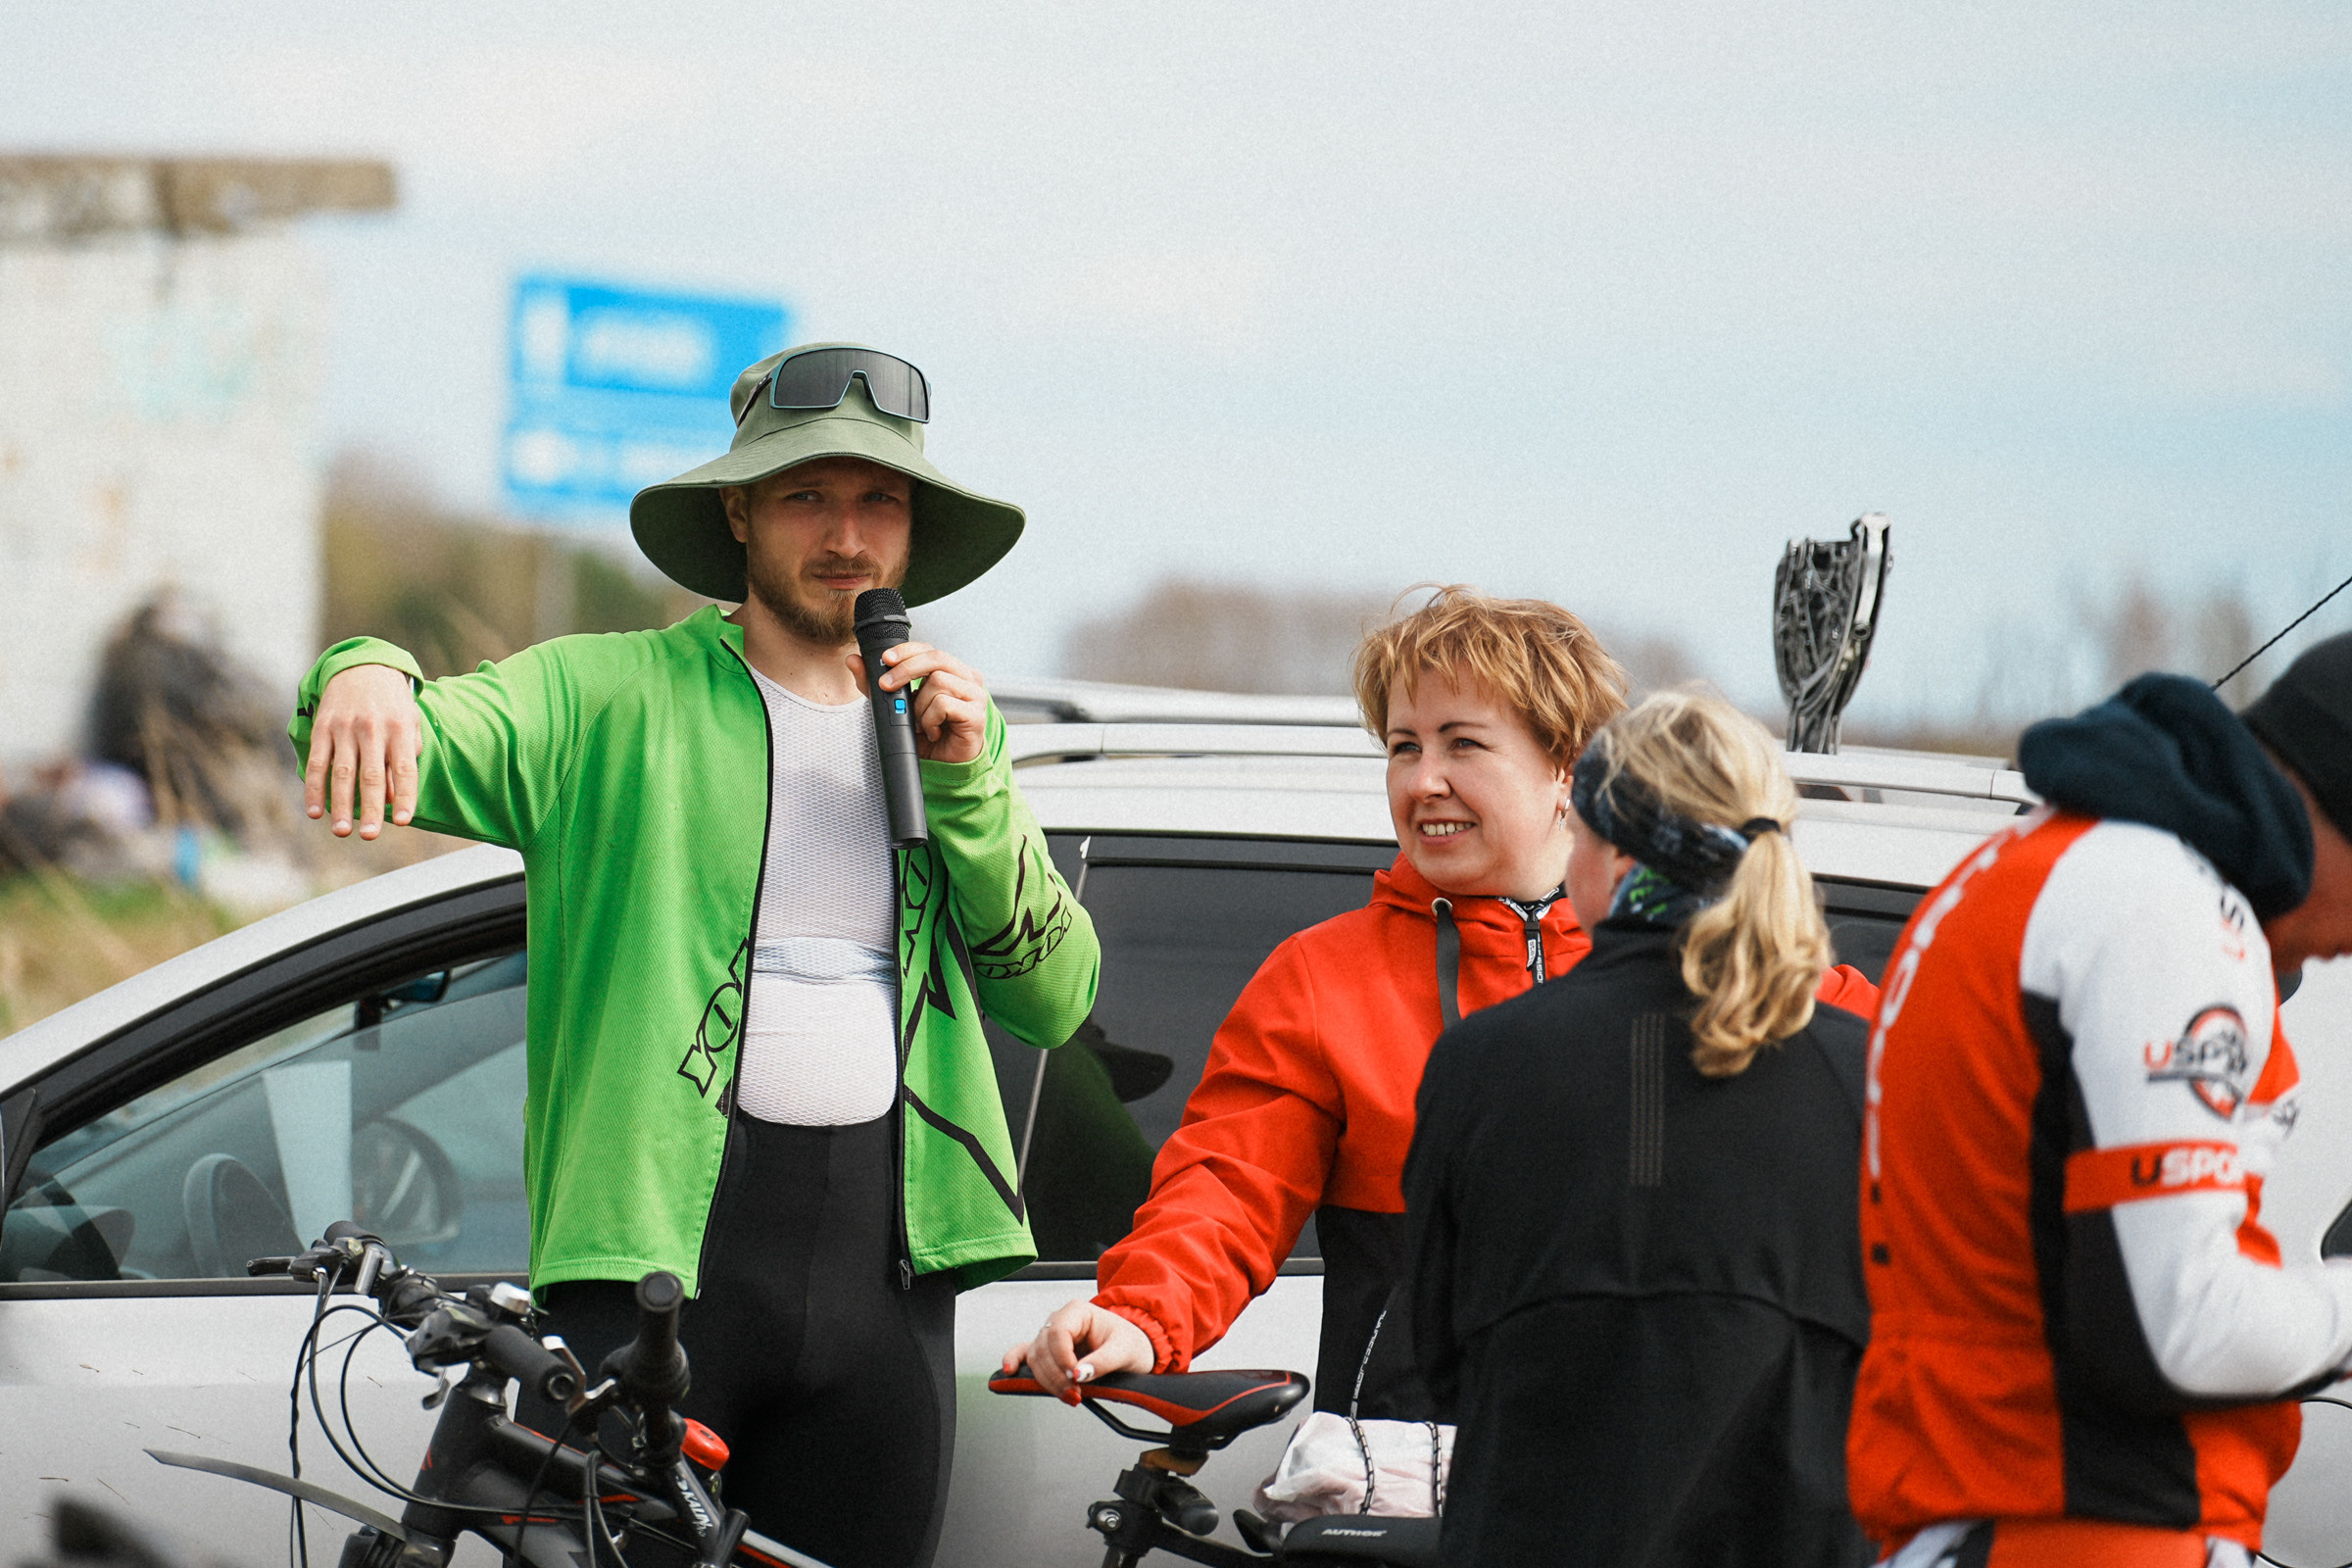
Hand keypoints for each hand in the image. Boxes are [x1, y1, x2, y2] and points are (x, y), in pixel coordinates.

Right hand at [303, 664, 420, 839]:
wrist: (362, 666)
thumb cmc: (392, 704)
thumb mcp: (409, 724)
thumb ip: (405, 757)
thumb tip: (392, 797)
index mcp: (400, 729)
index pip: (405, 768)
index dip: (404, 795)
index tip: (403, 821)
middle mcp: (373, 729)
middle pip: (371, 775)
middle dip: (370, 808)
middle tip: (369, 835)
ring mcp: (345, 728)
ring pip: (342, 772)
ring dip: (341, 804)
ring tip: (342, 831)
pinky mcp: (323, 727)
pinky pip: (318, 762)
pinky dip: (315, 788)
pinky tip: (315, 811)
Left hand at [849, 641, 986, 765]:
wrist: (946, 765)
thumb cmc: (929, 733)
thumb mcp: (897, 707)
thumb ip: (877, 685)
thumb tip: (854, 660)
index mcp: (951, 671)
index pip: (929, 649)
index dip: (906, 651)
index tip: (885, 659)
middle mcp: (967, 678)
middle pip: (936, 658)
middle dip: (906, 670)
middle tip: (887, 685)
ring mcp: (975, 695)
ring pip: (939, 681)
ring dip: (920, 706)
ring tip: (920, 722)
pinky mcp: (976, 715)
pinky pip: (944, 704)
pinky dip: (930, 720)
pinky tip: (932, 731)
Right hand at [1001, 1299, 1155, 1403]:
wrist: (1133, 1349)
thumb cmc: (1130, 1343)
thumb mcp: (1124, 1351)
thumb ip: (1102, 1362)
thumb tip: (1079, 1373)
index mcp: (1078, 1312)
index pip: (1058, 1333)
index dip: (1062, 1358)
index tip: (1074, 1377)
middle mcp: (1061, 1321)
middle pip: (1044, 1348)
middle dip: (1056, 1375)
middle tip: (1075, 1393)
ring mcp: (1052, 1336)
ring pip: (1035, 1357)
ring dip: (1046, 1380)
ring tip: (1068, 1395)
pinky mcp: (1048, 1352)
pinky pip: (1024, 1353)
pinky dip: (1014, 1361)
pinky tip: (1008, 1372)